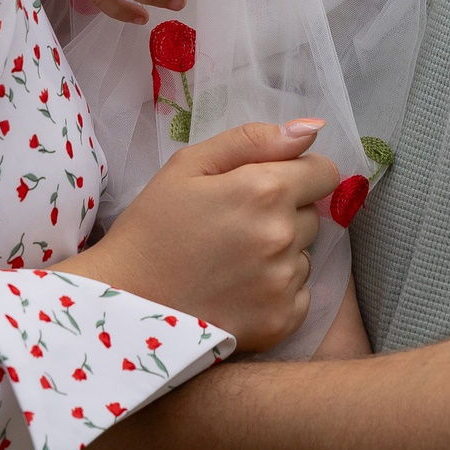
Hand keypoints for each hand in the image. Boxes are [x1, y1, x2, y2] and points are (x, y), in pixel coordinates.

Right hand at [62, 120, 340, 352]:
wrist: (125, 304)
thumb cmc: (152, 226)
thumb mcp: (190, 165)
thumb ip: (254, 139)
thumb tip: (313, 128)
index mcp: (265, 190)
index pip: (324, 172)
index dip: (300, 173)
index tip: (268, 186)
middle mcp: (283, 236)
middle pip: (313, 214)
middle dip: (286, 213)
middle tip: (236, 225)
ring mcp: (284, 283)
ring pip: (305, 255)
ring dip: (282, 253)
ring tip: (233, 260)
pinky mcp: (282, 321)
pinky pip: (300, 294)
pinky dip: (278, 290)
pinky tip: (239, 290)